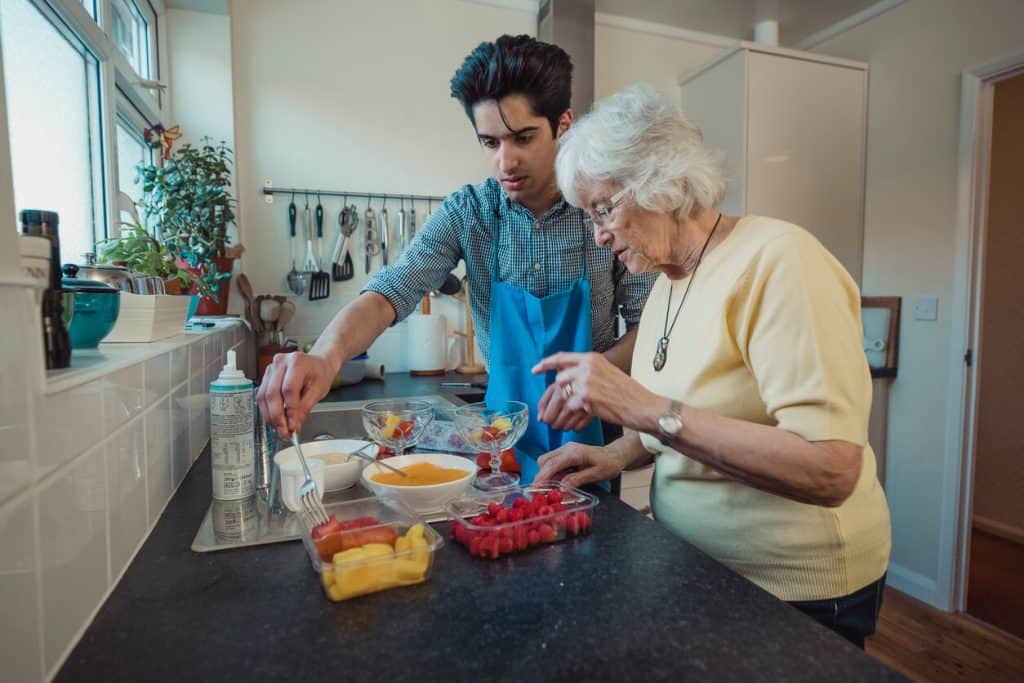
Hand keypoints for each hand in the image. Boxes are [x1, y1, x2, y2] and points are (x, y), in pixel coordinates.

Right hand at [256, 352, 335, 437]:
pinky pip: (262, 396)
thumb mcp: (319, 390)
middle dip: (277, 417)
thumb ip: (305, 408)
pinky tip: (275, 420)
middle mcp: (280, 362)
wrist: (317, 364)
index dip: (290, 410)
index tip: (293, 426)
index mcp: (297, 362)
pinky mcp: (266, 377)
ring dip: (270, 416)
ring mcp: (271, 369)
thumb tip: (294, 425)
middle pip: (272, 393)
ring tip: (280, 429)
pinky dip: (268, 411)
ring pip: (263, 396)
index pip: (289, 389)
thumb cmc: (320, 374)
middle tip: (284, 432)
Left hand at [531, 352, 652, 429]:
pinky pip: (570, 408)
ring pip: (562, 395)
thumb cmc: (629, 394)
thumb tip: (568, 381)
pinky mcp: (587, 397)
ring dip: (558, 411)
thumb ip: (589, 373)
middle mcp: (588, 366)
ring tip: (555, 423)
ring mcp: (587, 381)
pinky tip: (572, 426)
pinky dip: (569, 418)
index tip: (535, 370)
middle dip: (554, 397)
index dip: (546, 363)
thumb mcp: (608, 374)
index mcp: (593, 358)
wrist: (643, 406)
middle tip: (548, 412)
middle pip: (559, 379)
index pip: (562, 357)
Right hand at [536, 442, 626, 488]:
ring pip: (546, 461)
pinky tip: (560, 481)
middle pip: (545, 461)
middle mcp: (567, 448)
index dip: (542, 477)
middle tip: (545, 491)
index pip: (552, 464)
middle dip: (542, 476)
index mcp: (574, 453)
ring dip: (547, 475)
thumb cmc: (609, 464)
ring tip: (554, 488)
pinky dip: (552, 472)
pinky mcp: (566, 453)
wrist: (615, 455)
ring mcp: (565, 449)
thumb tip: (562, 487)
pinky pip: (553, 462)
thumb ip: (578, 479)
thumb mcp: (596, 474)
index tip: (535, 488)